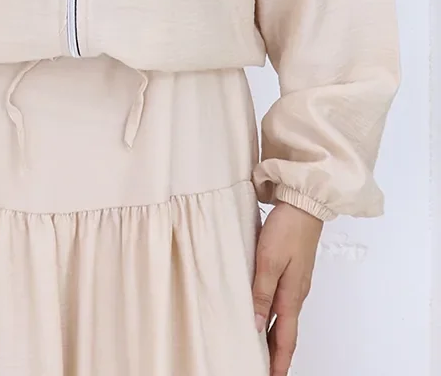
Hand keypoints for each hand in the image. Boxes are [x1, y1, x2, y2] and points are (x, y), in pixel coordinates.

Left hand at [252, 200, 322, 375]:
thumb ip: (261, 294)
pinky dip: (273, 314)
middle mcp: (296, 293)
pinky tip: (262, 312)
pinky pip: (281, 301)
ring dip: (274, 336)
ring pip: (283, 317)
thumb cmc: (287, 229)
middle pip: (285, 333)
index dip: (278, 363)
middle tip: (262, 368)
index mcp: (291, 296)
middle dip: (275, 354)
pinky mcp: (292, 269)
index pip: (285, 340)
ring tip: (259, 348)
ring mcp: (295, 281)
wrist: (304, 202)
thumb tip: (257, 326)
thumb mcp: (268, 262)